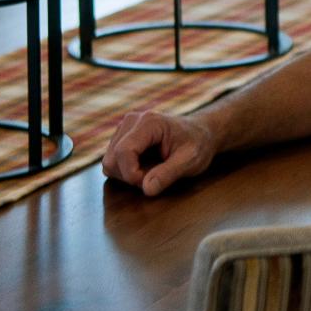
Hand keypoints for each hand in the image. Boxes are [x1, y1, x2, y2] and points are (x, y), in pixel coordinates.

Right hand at [101, 109, 216, 196]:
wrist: (201, 133)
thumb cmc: (198, 144)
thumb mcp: (191, 160)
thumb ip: (168, 174)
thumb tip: (146, 189)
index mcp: (149, 123)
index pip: (123, 152)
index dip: (132, 174)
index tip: (149, 184)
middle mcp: (131, 121)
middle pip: (112, 159)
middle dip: (130, 176)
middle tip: (155, 177)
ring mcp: (124, 128)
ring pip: (109, 162)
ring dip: (127, 175)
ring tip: (152, 171)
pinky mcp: (121, 138)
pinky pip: (113, 162)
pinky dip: (126, 171)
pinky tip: (146, 167)